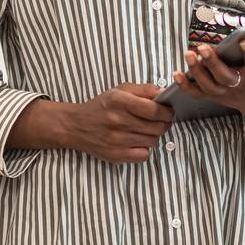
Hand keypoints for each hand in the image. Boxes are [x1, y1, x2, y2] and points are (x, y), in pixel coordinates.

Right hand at [61, 83, 175, 163]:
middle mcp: (117, 120)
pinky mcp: (116, 155)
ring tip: (142, 130)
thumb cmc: (101, 107)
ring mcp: (117, 140)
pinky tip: (135, 141)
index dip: (167, 111)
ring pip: (153, 141)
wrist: (76, 126)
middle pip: (157, 127)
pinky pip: (144, 155)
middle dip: (163, 124)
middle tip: (158, 121)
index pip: (154, 110)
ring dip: (152, 136)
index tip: (168, 111)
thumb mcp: (119, 90)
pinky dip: (143, 149)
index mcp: (119, 100)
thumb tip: (164, 95)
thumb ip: (144, 90)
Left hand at [173, 38, 244, 128]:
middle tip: (202, 47)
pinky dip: (186, 85)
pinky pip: (198, 93)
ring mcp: (226, 93)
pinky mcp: (216, 96)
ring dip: (197, 71)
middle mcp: (241, 86)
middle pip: (225, 77)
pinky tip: (176, 73)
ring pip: (209, 85)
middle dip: (213, 63)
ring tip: (188, 54)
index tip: (244, 41)